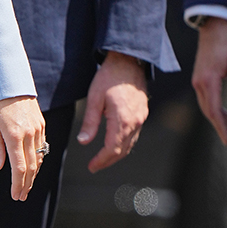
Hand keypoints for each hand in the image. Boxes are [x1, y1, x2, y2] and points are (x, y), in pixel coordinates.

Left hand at [0, 95, 45, 200]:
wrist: (11, 83)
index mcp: (14, 135)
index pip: (19, 167)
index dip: (17, 183)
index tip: (15, 195)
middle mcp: (29, 134)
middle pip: (32, 167)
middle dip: (26, 184)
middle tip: (20, 196)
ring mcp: (38, 129)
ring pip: (39, 158)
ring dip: (33, 175)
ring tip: (26, 187)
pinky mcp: (42, 125)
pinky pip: (42, 147)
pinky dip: (38, 161)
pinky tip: (33, 169)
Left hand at [77, 51, 148, 172]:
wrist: (129, 61)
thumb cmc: (109, 77)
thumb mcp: (94, 98)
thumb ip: (90, 122)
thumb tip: (83, 142)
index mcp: (122, 120)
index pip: (112, 149)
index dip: (101, 160)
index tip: (91, 167)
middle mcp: (135, 122)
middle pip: (123, 150)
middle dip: (108, 161)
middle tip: (95, 166)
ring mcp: (141, 118)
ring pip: (130, 144)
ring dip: (117, 154)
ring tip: (103, 158)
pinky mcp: (143, 113)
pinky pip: (134, 134)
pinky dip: (125, 143)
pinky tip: (115, 143)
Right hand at [191, 17, 226, 146]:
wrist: (213, 27)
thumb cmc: (226, 41)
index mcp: (209, 81)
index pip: (214, 111)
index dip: (222, 128)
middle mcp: (200, 83)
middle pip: (209, 112)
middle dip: (220, 128)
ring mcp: (198, 81)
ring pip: (207, 107)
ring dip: (218, 120)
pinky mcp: (200, 79)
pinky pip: (206, 99)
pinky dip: (215, 110)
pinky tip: (224, 113)